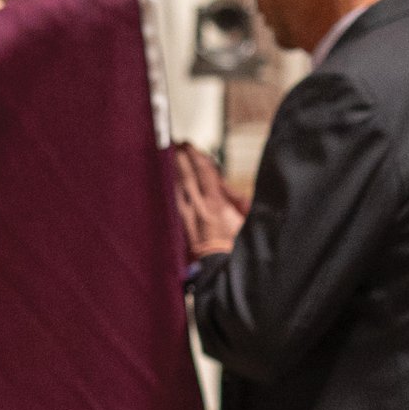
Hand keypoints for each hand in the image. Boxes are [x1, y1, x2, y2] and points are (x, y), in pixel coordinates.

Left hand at [172, 145, 246, 259]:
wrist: (222, 266)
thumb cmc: (236, 244)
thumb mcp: (242, 219)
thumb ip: (235, 200)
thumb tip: (225, 185)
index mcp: (216, 204)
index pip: (204, 174)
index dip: (196, 158)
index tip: (190, 145)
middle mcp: (199, 207)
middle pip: (187, 177)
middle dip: (181, 159)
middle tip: (176, 143)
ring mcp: (188, 216)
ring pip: (178, 187)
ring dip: (173, 170)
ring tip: (168, 155)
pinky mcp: (183, 224)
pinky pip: (174, 201)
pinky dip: (170, 188)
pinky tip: (166, 180)